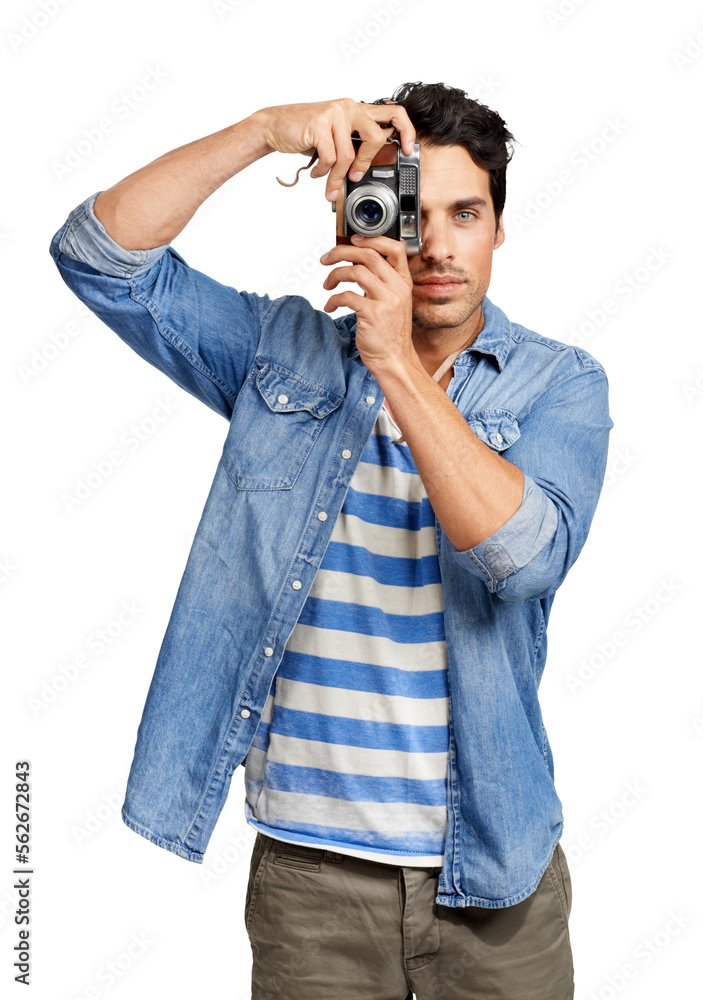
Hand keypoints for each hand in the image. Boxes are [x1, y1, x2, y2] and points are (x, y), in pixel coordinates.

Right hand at [255, 98, 415, 199]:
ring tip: (329, 185)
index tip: (407, 150)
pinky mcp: (319, 123)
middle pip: (376, 138)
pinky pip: (330, 158)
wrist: (274, 125)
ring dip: (337, 177)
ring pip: (348, 156)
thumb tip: (366, 171)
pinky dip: (322, 172)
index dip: (406, 131)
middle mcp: (349, 107)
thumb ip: (352, 146)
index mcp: (357, 109)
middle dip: (366, 164)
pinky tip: (315, 172)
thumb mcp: (334, 136)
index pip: (393, 113)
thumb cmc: (306, 133)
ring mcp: (334, 113)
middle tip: (355, 177)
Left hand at [320, 234, 416, 371]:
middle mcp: (397, 288)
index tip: (352, 241)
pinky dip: (333, 299)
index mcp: (403, 283)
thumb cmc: (390, 334)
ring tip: (327, 284)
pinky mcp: (373, 314)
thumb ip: (381, 283)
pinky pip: (347, 296)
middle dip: (341, 252)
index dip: (371, 239)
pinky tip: (330, 305)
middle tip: (327, 258)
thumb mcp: (393, 303)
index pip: (394, 248)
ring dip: (335, 275)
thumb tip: (357, 264)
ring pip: (356, 271)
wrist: (395, 360)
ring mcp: (386, 301)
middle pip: (368, 255)